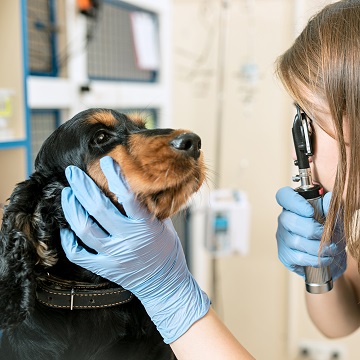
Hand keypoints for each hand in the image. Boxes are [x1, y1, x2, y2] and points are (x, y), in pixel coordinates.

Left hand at [60, 156, 209, 343]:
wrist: (166, 284)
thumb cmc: (167, 251)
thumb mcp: (163, 225)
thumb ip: (148, 208)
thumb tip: (135, 186)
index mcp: (145, 226)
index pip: (127, 195)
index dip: (115, 176)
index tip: (106, 161)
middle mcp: (128, 239)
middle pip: (98, 208)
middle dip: (82, 187)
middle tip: (72, 173)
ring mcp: (114, 255)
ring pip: (84, 228)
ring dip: (72, 209)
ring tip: (67, 195)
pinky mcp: (105, 268)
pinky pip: (79, 253)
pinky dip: (69, 239)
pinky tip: (66, 226)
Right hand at [276, 186, 345, 280]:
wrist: (333, 255)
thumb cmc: (332, 232)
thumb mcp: (336, 219)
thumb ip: (333, 208)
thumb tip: (330, 197)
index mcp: (294, 205)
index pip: (283, 196)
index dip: (294, 202)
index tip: (310, 211)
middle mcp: (284, 219)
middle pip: (288, 220)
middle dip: (311, 229)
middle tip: (327, 235)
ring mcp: (282, 237)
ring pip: (294, 241)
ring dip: (317, 247)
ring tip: (331, 249)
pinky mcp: (284, 255)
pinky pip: (297, 257)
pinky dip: (315, 259)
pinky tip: (324, 258)